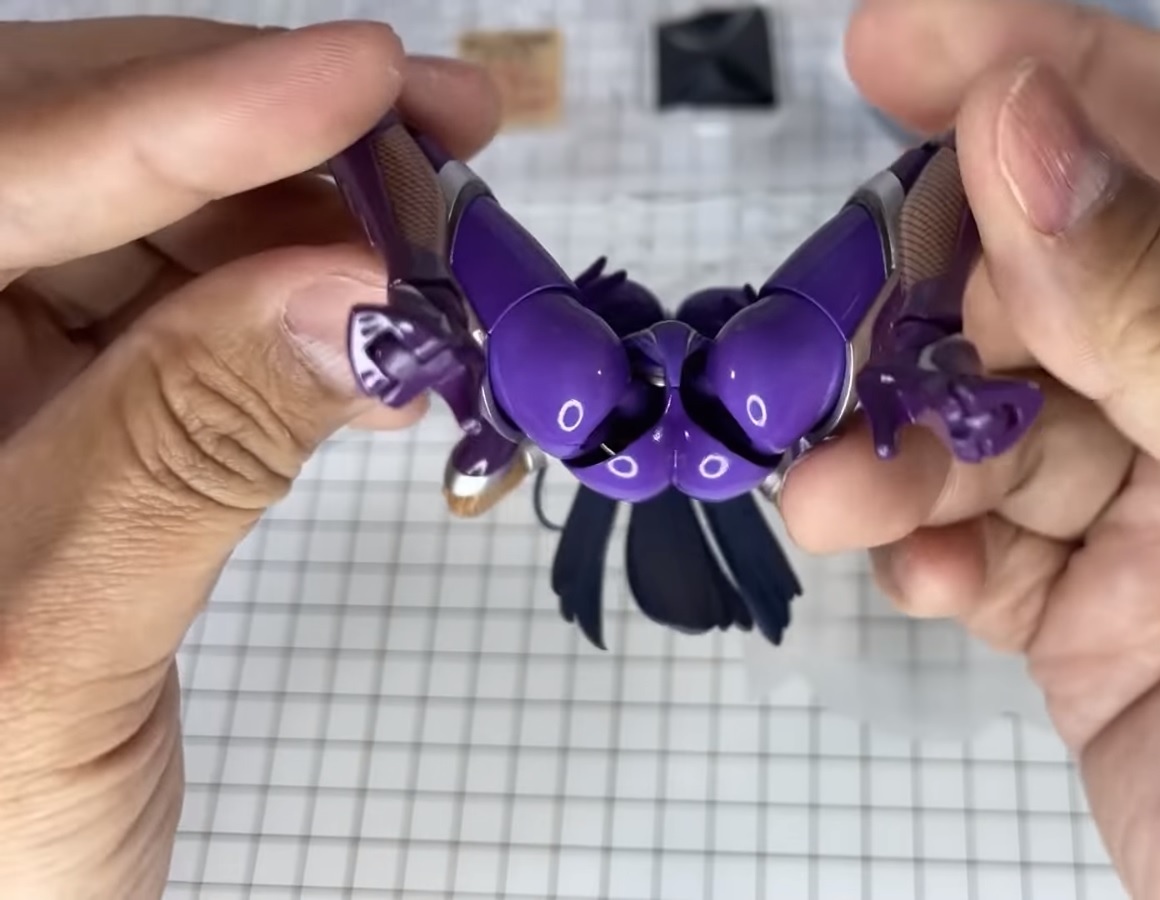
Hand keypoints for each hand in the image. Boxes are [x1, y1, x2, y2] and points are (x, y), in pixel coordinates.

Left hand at [0, 18, 497, 896]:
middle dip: (251, 133)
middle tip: (431, 135)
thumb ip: (181, 456)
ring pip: (134, 211)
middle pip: (50, 150)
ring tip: (436, 248)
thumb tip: (351, 299)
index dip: (172, 119)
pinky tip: (382, 319)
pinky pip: (178, 300)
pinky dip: (295, 294)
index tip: (355, 78)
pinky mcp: (49, 397)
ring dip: (298, 211)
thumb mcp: (46, 656)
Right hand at [781, 0, 1159, 896]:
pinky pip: (983, 553)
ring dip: (906, 433)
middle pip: (1086, 268)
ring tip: (844, 479)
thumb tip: (1023, 131)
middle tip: (873, 319)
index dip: (1067, 75)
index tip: (909, 43)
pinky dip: (921, 545)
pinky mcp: (1111, 635)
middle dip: (963, 285)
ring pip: (1008, 415)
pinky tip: (903, 557)